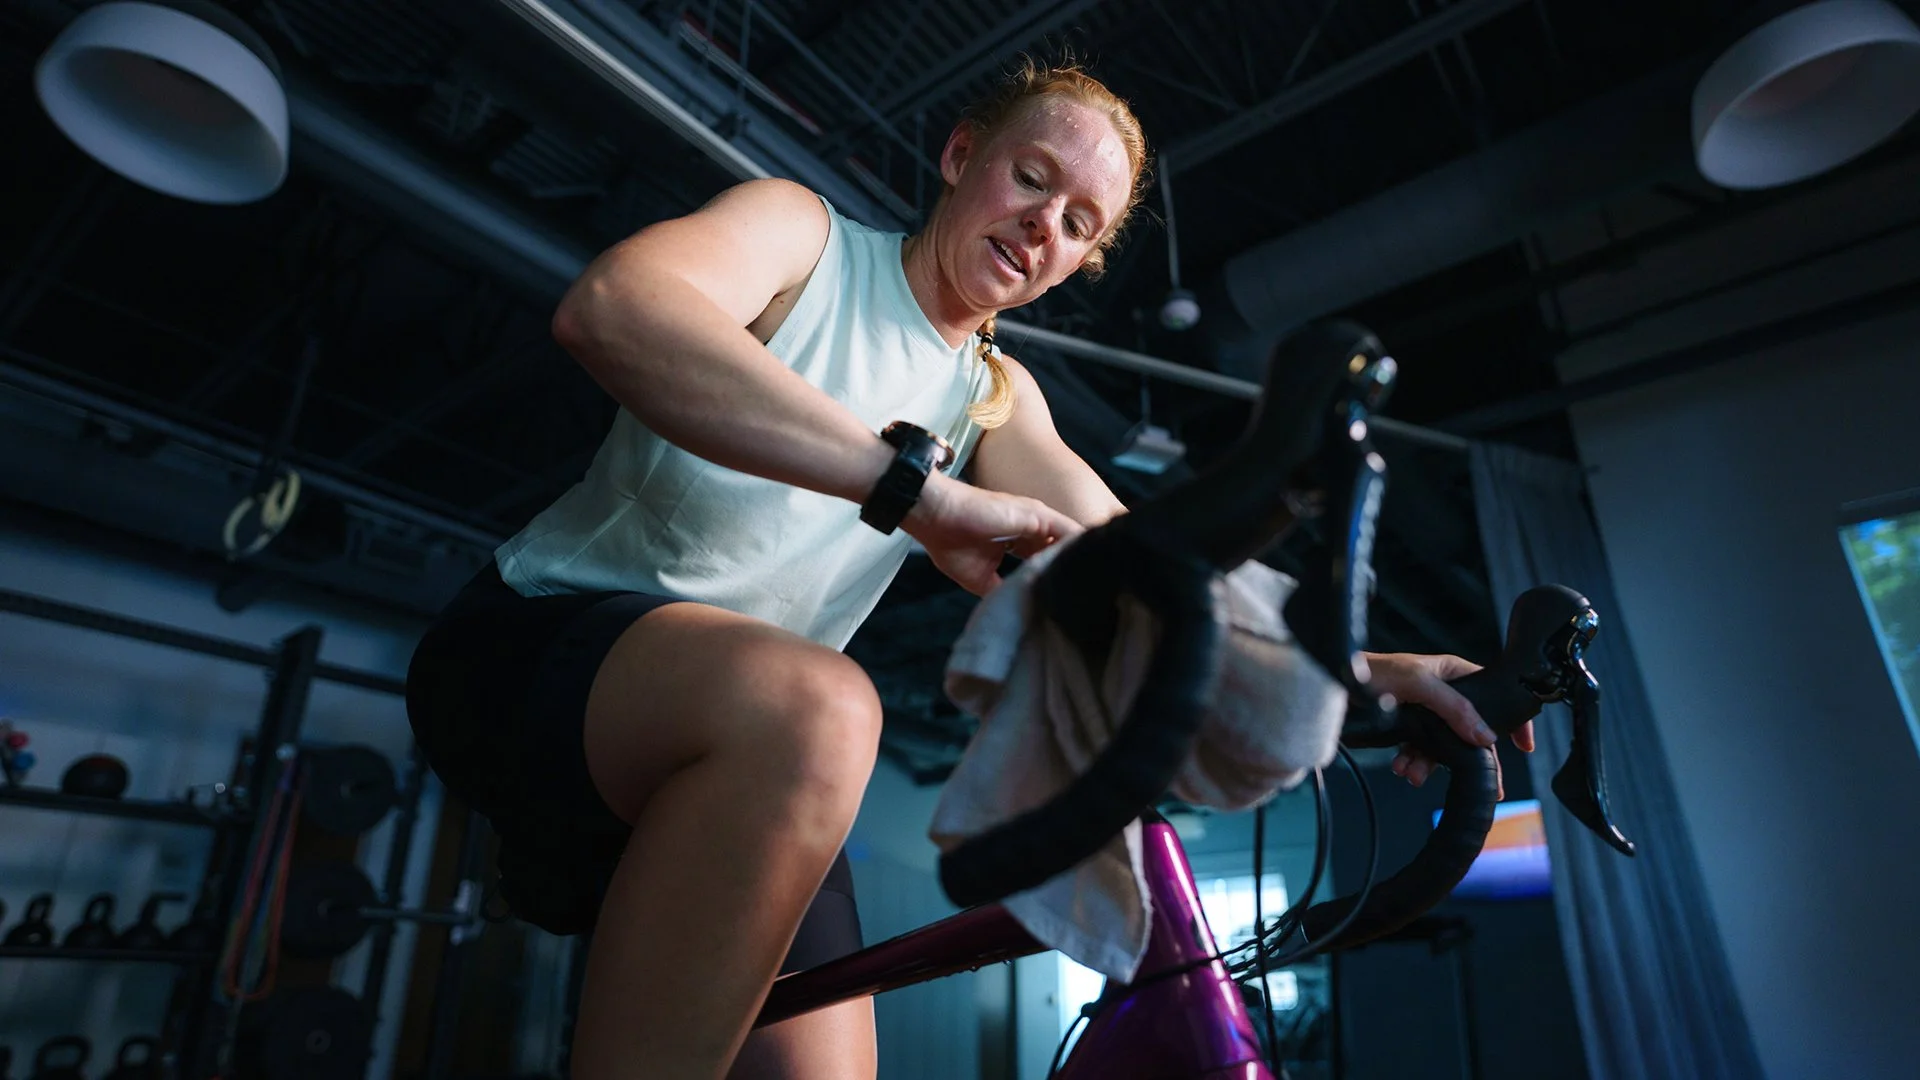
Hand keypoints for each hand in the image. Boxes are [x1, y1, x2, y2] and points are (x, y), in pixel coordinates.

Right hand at [903, 474, 1081, 596]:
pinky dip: (1080, 549)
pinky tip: (1090, 570)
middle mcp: (1033, 527)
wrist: (934, 515)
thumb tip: (1014, 609)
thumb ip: (1001, 589)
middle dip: (1076, 570)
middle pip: (1064, 549)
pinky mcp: (1037, 515)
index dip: (1059, 575)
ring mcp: (1037, 519)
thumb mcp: (979, 577)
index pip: (1048, 558)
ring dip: (1083, 561)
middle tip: (1092, 599)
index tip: (1072, 600)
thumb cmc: (949, 540)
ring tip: (1097, 585)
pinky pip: (1069, 533)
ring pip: (1071, 541)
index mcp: (1021, 540)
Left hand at [1362, 652, 1535, 799]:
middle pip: (1469, 730)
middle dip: (1465, 756)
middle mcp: (1443, 692)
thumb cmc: (1371, 672)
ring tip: (1415, 772)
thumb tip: (1484, 736)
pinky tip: (1403, 768)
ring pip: (1442, 745)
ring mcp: (1425, 712)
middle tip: (1481, 784)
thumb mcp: (1419, 683)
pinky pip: (1420, 750)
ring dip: (1431, 763)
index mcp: (1453, 673)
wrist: (1335, 686)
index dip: (1512, 720)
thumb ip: (1454, 708)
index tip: (1524, 745)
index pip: (1493, 696)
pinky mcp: (1406, 727)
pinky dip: (1414, 762)